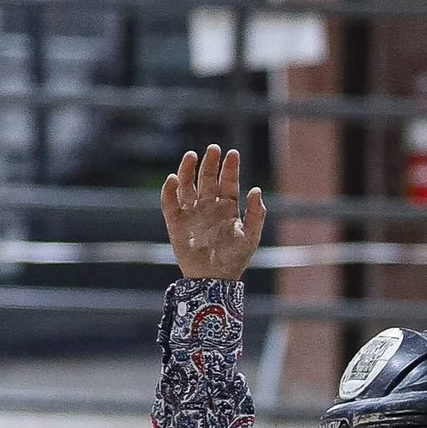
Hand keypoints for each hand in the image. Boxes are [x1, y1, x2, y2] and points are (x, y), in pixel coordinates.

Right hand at [162, 145, 266, 281]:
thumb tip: (256, 189)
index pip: (228, 182)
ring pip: (187, 185)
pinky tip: (173, 179)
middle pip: (207, 179)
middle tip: (213, 148)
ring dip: (188, 170)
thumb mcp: (251, 236)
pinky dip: (169, 190)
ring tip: (191, 155)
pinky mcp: (176, 222)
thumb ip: (257, 213)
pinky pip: (169, 203)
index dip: (230, 168)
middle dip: (210, 163)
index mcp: (228, 208)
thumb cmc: (234, 259)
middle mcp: (209, 206)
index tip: (232, 153)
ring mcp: (192, 213)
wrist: (214, 279)